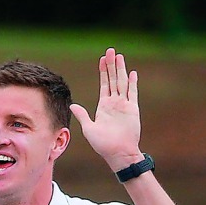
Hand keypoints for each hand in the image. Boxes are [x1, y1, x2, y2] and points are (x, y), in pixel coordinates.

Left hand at [69, 47, 144, 171]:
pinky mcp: (132, 109)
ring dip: (121, 69)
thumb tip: (72, 105)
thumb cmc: (102, 144)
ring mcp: (124, 105)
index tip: (102, 59)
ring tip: (119, 56)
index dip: (103, 71)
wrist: (118, 153)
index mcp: (104, 106)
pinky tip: (132, 72)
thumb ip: (82, 115)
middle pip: (113, 79)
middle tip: (111, 51)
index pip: (104, 84)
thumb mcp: (88, 128)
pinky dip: (132, 82)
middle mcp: (114, 103)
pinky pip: (132, 93)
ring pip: (122, 82)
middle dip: (111, 65)